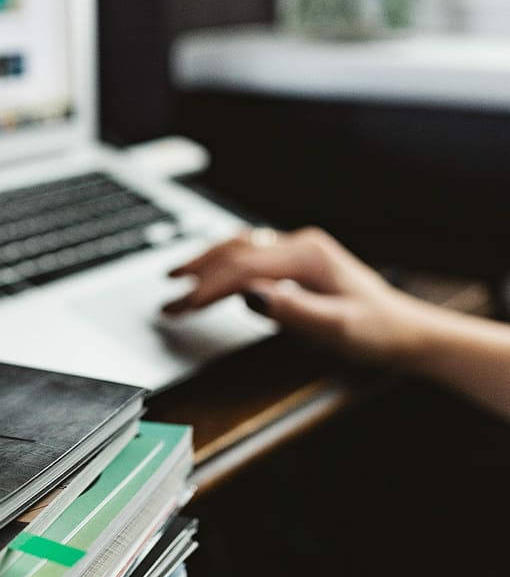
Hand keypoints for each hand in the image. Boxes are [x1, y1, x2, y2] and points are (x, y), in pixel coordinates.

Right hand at [162, 226, 434, 367]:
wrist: (408, 331)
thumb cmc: (379, 332)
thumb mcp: (341, 329)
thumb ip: (297, 311)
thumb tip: (255, 296)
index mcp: (308, 256)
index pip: (244, 267)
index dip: (209, 287)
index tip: (182, 307)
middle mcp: (300, 245)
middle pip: (236, 249)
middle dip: (197, 271)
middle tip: (167, 295)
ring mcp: (298, 250)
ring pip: (240, 246)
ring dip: (205, 261)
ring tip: (176, 277)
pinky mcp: (297, 262)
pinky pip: (251, 254)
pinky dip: (223, 262)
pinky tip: (211, 271)